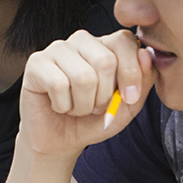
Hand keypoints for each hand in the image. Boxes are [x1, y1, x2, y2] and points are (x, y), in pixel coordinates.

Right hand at [19, 30, 152, 155]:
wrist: (61, 141)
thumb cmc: (93, 120)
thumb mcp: (128, 105)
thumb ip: (144, 80)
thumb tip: (146, 55)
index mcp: (105, 45)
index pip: (123, 41)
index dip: (131, 73)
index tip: (128, 98)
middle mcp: (81, 41)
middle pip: (105, 61)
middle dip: (104, 96)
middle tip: (96, 107)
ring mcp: (57, 49)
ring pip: (83, 76)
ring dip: (83, 105)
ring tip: (77, 108)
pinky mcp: (36, 63)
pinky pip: (58, 84)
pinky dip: (63, 105)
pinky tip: (59, 106)